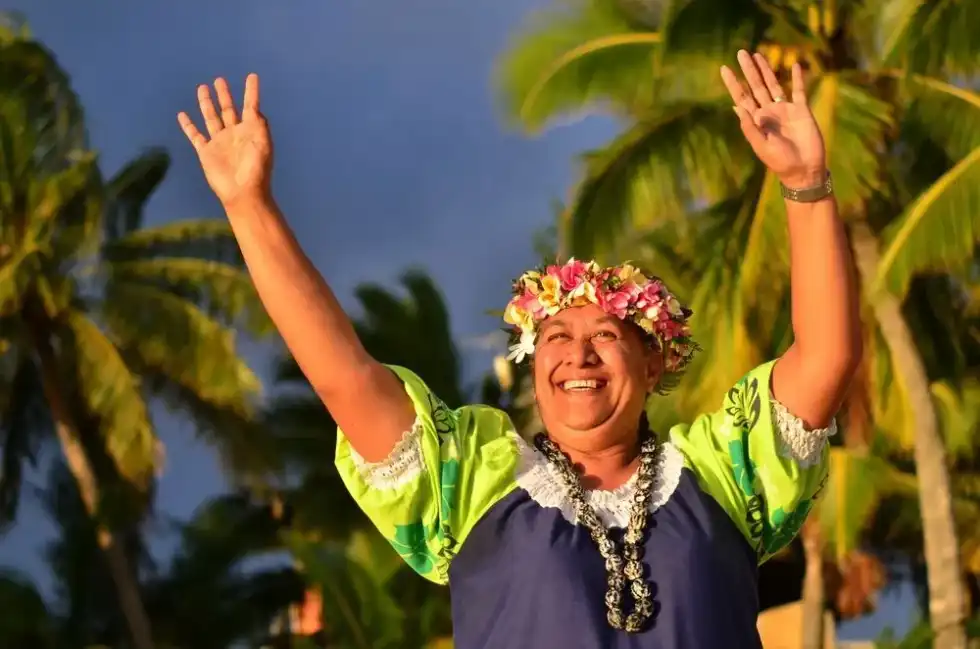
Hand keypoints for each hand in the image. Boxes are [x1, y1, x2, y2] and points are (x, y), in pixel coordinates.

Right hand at [178, 74, 272, 207]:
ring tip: (202, 87)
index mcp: (250, 130)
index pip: (250, 105)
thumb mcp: (263, 143)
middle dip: (224, 94)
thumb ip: (260, 124)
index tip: (252, 76)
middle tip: (219, 80)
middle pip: (228, 109)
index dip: (251, 91)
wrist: (242, 192)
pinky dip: (188, 125)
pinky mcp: (206, 152)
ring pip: (211, 117)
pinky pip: (195, 135)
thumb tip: (256, 109)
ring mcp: (219, 142)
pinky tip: (182, 115)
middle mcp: (234, 134)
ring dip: (207, 103)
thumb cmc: (256, 169)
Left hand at [721, 50, 825, 188]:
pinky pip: (799, 90)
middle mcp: (769, 112)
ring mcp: (785, 110)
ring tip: (758, 55)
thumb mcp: (761, 146)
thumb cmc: (780, 162)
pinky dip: (797, 78)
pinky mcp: (802, 110)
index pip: (742, 98)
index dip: (733, 84)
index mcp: (756, 121)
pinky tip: (794, 65)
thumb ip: (750, 128)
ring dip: (766, 70)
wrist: (804, 169)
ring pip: (774, 85)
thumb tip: (736, 107)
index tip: (724, 68)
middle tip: (740, 52)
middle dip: (748, 70)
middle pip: (756, 86)